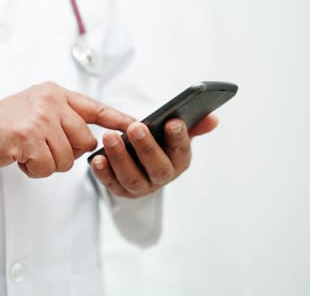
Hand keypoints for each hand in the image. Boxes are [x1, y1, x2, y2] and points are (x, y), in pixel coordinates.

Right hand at [0, 82, 134, 177]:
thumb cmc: (3, 125)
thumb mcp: (36, 109)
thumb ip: (63, 118)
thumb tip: (90, 138)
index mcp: (55, 93)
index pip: (96, 107)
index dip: (118, 119)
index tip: (137, 127)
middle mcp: (50, 101)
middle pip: (85, 141)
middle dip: (66, 154)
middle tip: (41, 148)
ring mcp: (39, 117)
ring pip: (67, 158)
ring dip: (48, 163)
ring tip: (27, 151)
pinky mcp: (28, 137)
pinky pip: (48, 167)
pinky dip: (35, 170)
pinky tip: (19, 157)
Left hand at [90, 115, 218, 197]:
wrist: (139, 161)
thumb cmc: (159, 142)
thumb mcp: (174, 132)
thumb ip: (192, 124)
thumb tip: (212, 118)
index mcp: (180, 160)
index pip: (182, 150)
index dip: (179, 137)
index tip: (172, 121)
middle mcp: (163, 176)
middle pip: (157, 167)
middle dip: (147, 147)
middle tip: (136, 127)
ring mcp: (142, 186)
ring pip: (132, 178)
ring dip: (121, 158)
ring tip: (110, 137)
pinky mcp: (120, 190)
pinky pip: (111, 184)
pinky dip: (103, 173)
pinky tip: (97, 158)